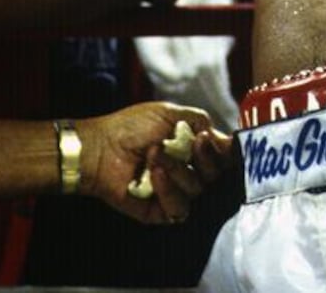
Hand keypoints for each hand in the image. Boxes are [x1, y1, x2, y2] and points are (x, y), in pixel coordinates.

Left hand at [78, 101, 231, 224]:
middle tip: (194, 143)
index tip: (215, 139)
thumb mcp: (169, 113)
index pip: (222, 156)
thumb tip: (221, 135)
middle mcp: (188, 171)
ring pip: (196, 189)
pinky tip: (154, 174)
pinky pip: (178, 209)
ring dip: (178, 169)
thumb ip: (199, 120)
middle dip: (207, 158)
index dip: (225, 150)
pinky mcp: (160, 212)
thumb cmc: (132, 126)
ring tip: (155, 153)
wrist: (100, 147)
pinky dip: (168, 190)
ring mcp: (174, 192)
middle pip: (215, 175)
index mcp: (192, 148)